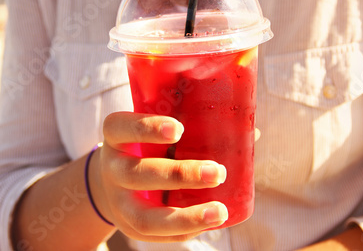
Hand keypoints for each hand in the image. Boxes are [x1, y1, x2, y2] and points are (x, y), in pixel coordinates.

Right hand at [89, 112, 227, 242]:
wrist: (114, 182)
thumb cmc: (148, 148)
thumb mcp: (157, 132)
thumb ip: (194, 127)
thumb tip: (250, 133)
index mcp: (117, 136)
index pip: (121, 127)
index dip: (147, 128)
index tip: (179, 128)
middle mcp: (112, 169)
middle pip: (136, 174)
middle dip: (179, 174)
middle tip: (217, 172)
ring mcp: (118, 202)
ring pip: (145, 216)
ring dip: (185, 216)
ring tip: (220, 211)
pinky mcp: (130, 227)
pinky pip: (156, 236)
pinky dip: (186, 231)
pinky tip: (211, 223)